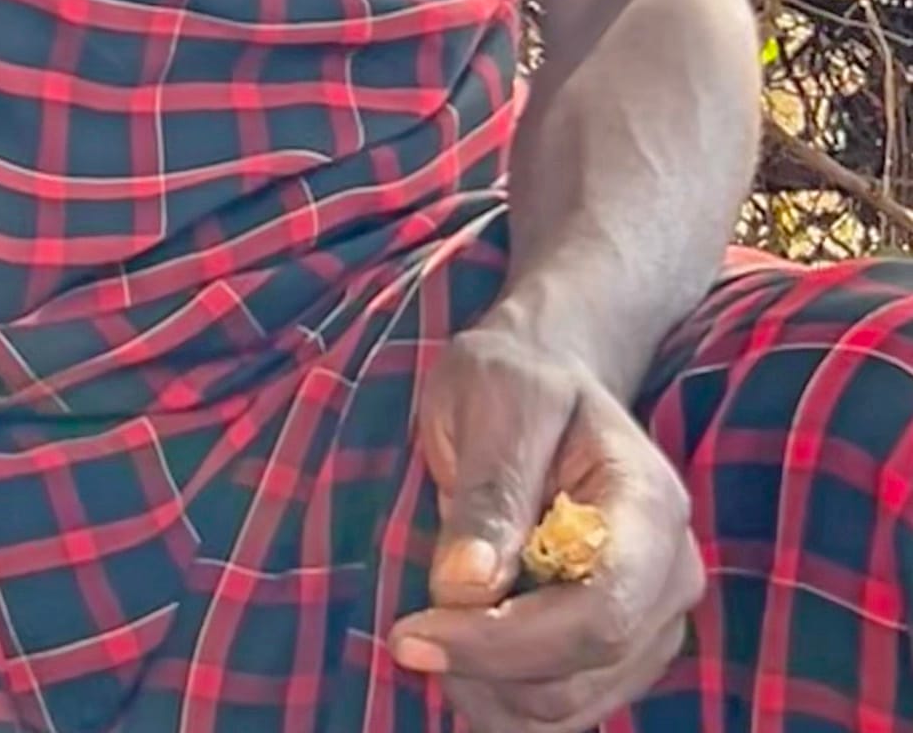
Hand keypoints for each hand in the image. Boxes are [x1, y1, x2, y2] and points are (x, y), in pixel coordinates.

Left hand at [389, 312, 704, 732]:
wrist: (541, 375)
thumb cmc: (513, 377)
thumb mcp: (493, 400)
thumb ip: (487, 494)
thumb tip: (466, 587)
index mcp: (650, 506)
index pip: (600, 610)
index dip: (506, 640)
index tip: (413, 633)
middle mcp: (668, 576)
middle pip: (584, 670)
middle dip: (484, 667)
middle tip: (404, 632)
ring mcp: (650, 621)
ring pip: (569, 705)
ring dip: (486, 690)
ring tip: (428, 630)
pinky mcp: (618, 650)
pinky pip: (561, 708)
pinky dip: (501, 698)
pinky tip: (458, 646)